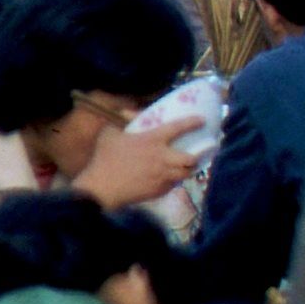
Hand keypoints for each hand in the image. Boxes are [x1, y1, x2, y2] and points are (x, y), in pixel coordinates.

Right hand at [70, 114, 199, 209]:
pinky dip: (173, 180)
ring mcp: (162, 176)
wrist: (103, 188)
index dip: (192, 123)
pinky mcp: (159, 191)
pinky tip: (167, 178)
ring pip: (185, 174)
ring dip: (187, 169)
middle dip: (196, 156)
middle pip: (191, 158)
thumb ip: (123, 121)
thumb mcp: (110, 133)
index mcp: (152, 140)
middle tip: (193, 153)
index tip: (201, 121)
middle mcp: (162, 158)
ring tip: (184, 167)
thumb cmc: (105, 158)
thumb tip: (129, 112)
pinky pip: (173, 185)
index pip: (178, 128)